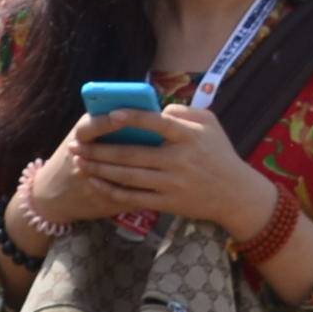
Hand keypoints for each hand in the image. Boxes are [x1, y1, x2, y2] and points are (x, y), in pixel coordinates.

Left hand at [74, 103, 281, 244]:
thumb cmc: (221, 154)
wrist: (236, 195)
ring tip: (79, 162)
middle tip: (76, 144)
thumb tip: (153, 108)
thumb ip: (183, 111)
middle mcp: (179, 160)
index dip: (133, 119)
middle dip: (100, 150)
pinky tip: (95, 183)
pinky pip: (133, 197)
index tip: (110, 115)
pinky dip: (111, 191)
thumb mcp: (211, 124)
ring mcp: (172, 183)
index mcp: (189, 137)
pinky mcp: (167, 202)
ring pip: (127, 177)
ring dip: (99, 170)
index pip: (157, 124)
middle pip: (132, 154)